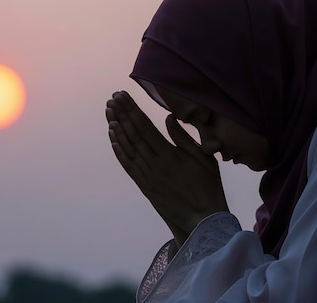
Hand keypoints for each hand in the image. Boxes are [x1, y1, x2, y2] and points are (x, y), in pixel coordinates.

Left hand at [105, 91, 228, 243]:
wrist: (203, 219)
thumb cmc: (208, 187)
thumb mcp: (203, 158)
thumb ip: (184, 138)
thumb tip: (169, 118)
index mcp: (170, 155)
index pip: (145, 127)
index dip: (132, 110)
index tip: (123, 96)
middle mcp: (155, 165)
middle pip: (133, 135)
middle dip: (122, 115)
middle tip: (112, 99)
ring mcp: (148, 177)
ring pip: (128, 149)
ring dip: (117, 129)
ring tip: (109, 113)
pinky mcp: (146, 187)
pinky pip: (129, 166)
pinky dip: (119, 151)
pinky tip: (113, 138)